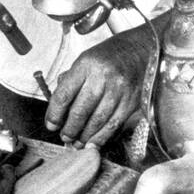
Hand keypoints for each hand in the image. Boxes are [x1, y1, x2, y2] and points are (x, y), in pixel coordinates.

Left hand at [46, 25, 154, 146]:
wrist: (142, 50)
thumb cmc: (111, 56)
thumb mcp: (86, 59)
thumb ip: (71, 81)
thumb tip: (58, 108)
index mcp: (86, 64)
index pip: (64, 95)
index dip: (54, 114)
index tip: (51, 125)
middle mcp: (103, 77)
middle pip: (80, 111)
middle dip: (69, 129)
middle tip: (64, 136)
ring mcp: (119, 90)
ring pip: (97, 121)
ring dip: (84, 136)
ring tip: (77, 142)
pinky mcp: (131, 101)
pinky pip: (113, 124)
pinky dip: (101, 137)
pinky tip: (93, 142)